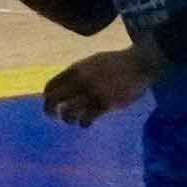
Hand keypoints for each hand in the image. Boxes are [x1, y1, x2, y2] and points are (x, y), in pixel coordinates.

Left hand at [38, 45, 155, 127]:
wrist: (139, 64)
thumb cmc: (115, 64)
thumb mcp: (92, 62)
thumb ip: (77, 73)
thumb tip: (63, 87)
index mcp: (76, 69)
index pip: (51, 86)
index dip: (47, 97)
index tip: (51, 103)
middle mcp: (81, 81)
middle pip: (54, 99)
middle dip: (49, 110)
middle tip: (53, 116)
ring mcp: (93, 92)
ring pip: (68, 112)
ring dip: (67, 119)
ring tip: (72, 120)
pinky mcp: (106, 104)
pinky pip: (87, 119)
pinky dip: (83, 123)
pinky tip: (86, 123)